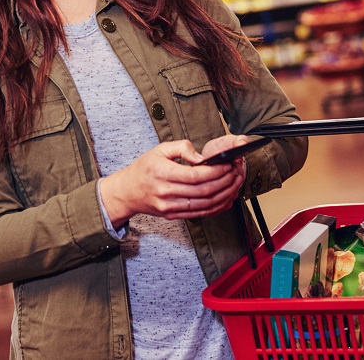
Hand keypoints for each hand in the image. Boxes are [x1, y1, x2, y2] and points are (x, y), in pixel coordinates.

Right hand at [100, 138, 246, 228]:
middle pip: (203, 191)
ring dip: (224, 195)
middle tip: (236, 172)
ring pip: (205, 204)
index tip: (228, 164)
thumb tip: (202, 157)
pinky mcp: (174, 215)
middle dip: (225, 182)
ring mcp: (170, 206)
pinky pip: (200, 214)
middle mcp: (166, 192)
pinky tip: (226, 198)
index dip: (216, 171)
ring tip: (235, 184)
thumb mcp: (159, 149)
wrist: (128, 192)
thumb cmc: (144, 169)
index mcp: (162, 173)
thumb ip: (181, 148)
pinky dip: (217, 207)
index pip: (195, 175)